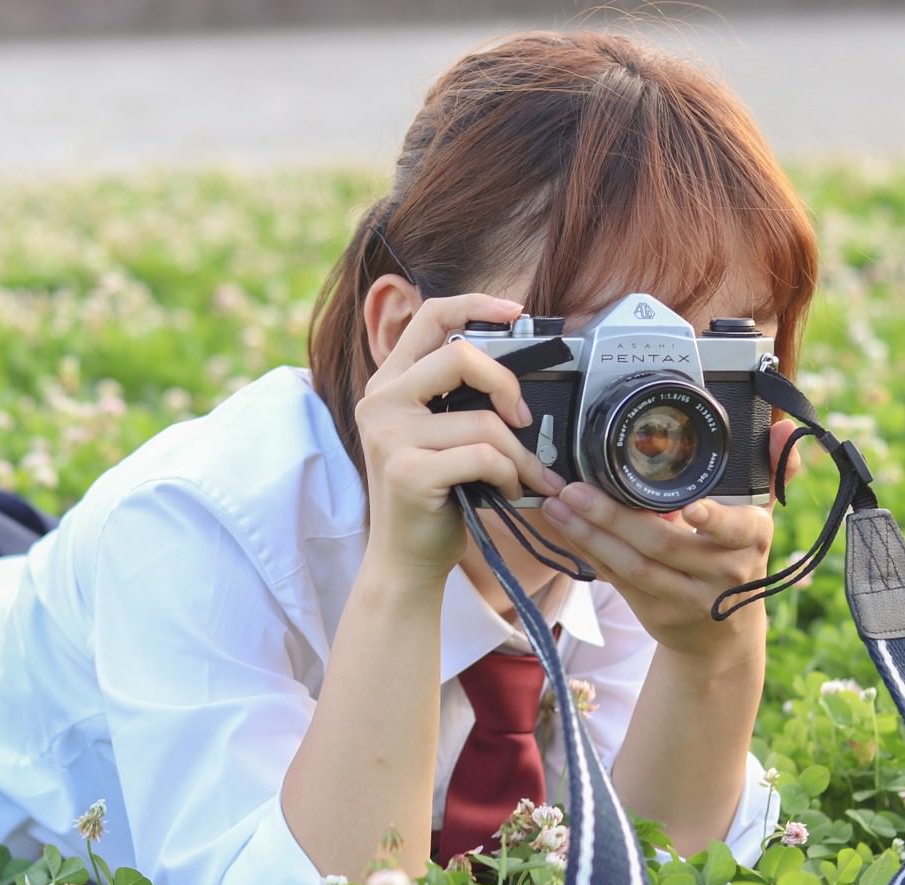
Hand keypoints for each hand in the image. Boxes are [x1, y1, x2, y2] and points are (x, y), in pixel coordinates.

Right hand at [356, 293, 566, 582]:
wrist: (405, 560)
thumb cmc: (434, 497)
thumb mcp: (437, 435)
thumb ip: (456, 398)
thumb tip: (517, 369)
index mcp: (388, 385)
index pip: (429, 317)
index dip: (474, 305)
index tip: (515, 311)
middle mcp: (380, 403)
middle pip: (461, 357)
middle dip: (508, 386)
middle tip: (523, 420)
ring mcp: (390, 437)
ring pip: (484, 420)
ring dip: (519, 455)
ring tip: (524, 477)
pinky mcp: (409, 472)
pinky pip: (484, 456)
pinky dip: (510, 477)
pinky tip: (508, 492)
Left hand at [539, 419, 804, 657]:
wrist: (725, 635)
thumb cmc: (737, 557)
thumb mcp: (760, 517)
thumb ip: (773, 469)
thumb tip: (782, 426)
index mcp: (752, 540)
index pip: (735, 530)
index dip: (713, 520)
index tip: (691, 508)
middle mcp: (724, 574)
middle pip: (664, 545)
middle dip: (614, 516)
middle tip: (576, 488)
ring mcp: (688, 599)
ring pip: (634, 567)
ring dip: (590, 534)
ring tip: (558, 504)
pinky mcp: (656, 614)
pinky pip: (617, 581)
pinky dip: (588, 552)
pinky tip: (565, 529)